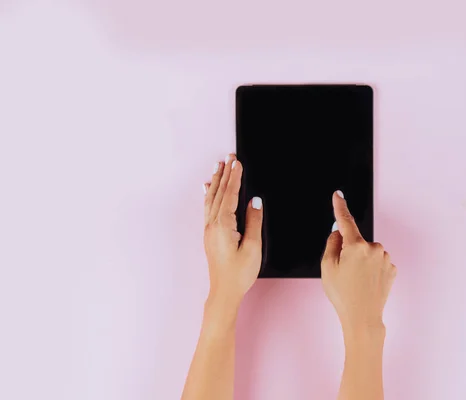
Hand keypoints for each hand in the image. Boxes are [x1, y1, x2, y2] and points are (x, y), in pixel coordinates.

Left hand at [203, 154, 262, 308]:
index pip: (230, 195)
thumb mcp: (253, 247)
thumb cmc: (239, 273)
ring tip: (218, 166)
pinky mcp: (209, 234)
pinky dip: (209, 194)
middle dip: (225, 173)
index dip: (235, 178)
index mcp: (224, 226)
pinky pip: (207, 207)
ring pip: (211, 199)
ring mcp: (209, 229)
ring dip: (215, 181)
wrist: (224, 291)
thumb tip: (255, 201)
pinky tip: (207, 188)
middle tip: (229, 157)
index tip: (238, 163)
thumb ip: (254, 221)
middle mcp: (212, 225)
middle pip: (219, 193)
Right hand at [321, 191, 396, 333]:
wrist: (363, 318)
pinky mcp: (392, 269)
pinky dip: (371, 269)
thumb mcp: (327, 268)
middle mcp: (374, 248)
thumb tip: (338, 233)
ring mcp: (385, 259)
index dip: (339, 206)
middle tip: (343, 272)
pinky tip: (366, 284)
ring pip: (368, 252)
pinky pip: (378, 262)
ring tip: (355, 281)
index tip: (338, 194)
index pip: (345, 220)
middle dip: (349, 251)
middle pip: (357, 241)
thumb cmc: (343, 295)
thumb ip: (331, 244)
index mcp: (356, 246)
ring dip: (361, 261)